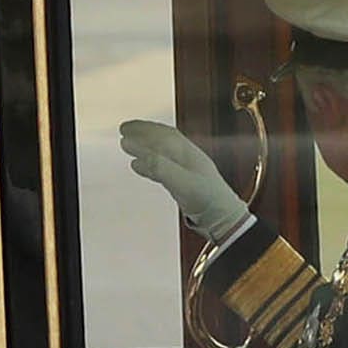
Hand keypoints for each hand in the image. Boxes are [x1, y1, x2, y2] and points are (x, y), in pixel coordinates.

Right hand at [117, 114, 244, 235]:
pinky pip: (163, 165)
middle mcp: (188, 157)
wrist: (223, 218)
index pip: (162, 135)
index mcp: (187, 153)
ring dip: (146, 145)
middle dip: (143, 132)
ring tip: (129, 144)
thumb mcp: (181, 182)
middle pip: (163, 138)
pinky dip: (149, 161)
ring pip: (163, 151)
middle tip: (125, 130)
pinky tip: (141, 166)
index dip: (143, 130)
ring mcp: (187, 169)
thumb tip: (137, 158)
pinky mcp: (185, 182)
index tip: (125, 128)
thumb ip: (160, 168)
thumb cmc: (207, 200)